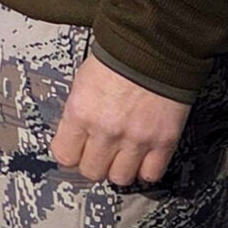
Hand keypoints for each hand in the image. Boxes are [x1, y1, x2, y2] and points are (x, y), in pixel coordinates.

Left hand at [51, 55, 189, 186]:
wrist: (157, 48)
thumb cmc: (118, 60)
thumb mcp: (83, 83)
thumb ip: (77, 114)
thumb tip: (74, 137)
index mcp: (80, 113)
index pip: (64, 156)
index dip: (70, 154)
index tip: (76, 150)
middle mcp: (106, 130)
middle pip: (91, 171)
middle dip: (94, 164)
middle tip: (100, 153)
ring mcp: (136, 139)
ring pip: (120, 178)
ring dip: (120, 169)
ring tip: (122, 156)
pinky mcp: (163, 141)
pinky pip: (151, 174)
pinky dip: (146, 170)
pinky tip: (143, 158)